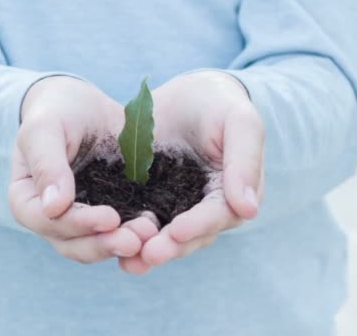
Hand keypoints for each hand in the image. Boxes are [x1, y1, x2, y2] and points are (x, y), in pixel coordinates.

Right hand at [9, 76, 158, 263]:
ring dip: (122, 244)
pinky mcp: (106, 217)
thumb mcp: (46, 127)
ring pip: (96, 246)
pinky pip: (118, 234)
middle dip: (104, 244)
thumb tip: (52, 208)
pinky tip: (158, 229)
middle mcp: (50, 218)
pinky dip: (135, 236)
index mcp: (26, 198)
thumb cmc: (57, 110)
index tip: (110, 218)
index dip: (76, 224)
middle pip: (72, 243)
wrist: (83, 105)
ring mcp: (78, 221)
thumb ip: (46, 163)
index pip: (45, 221)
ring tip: (151, 235)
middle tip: (136, 240)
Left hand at [119, 71, 264, 272]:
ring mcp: (174, 207)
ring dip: (146, 250)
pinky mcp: (147, 201)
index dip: (199, 225)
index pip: (218, 216)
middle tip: (148, 255)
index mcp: (230, 193)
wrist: (183, 94)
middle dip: (170, 247)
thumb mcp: (238, 121)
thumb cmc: (217, 103)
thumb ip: (245, 160)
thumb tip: (248, 210)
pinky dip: (126, 233)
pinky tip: (107, 242)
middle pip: (190, 235)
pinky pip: (138, 221)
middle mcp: (203, 208)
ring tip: (128, 262)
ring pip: (163, 236)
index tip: (177, 231)